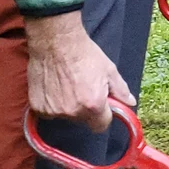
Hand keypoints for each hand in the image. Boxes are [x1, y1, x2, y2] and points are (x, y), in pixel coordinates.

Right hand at [27, 12, 132, 130]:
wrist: (56, 42)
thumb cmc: (85, 54)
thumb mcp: (109, 70)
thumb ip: (120, 90)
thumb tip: (131, 103)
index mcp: (93, 105)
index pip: (101, 126)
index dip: (103, 116)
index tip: (101, 106)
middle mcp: (73, 112)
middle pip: (83, 120)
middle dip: (85, 109)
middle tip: (82, 88)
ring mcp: (54, 111)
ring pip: (65, 116)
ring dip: (68, 106)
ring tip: (67, 85)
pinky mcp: (37, 107)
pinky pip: (48, 113)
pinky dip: (52, 104)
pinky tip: (54, 87)